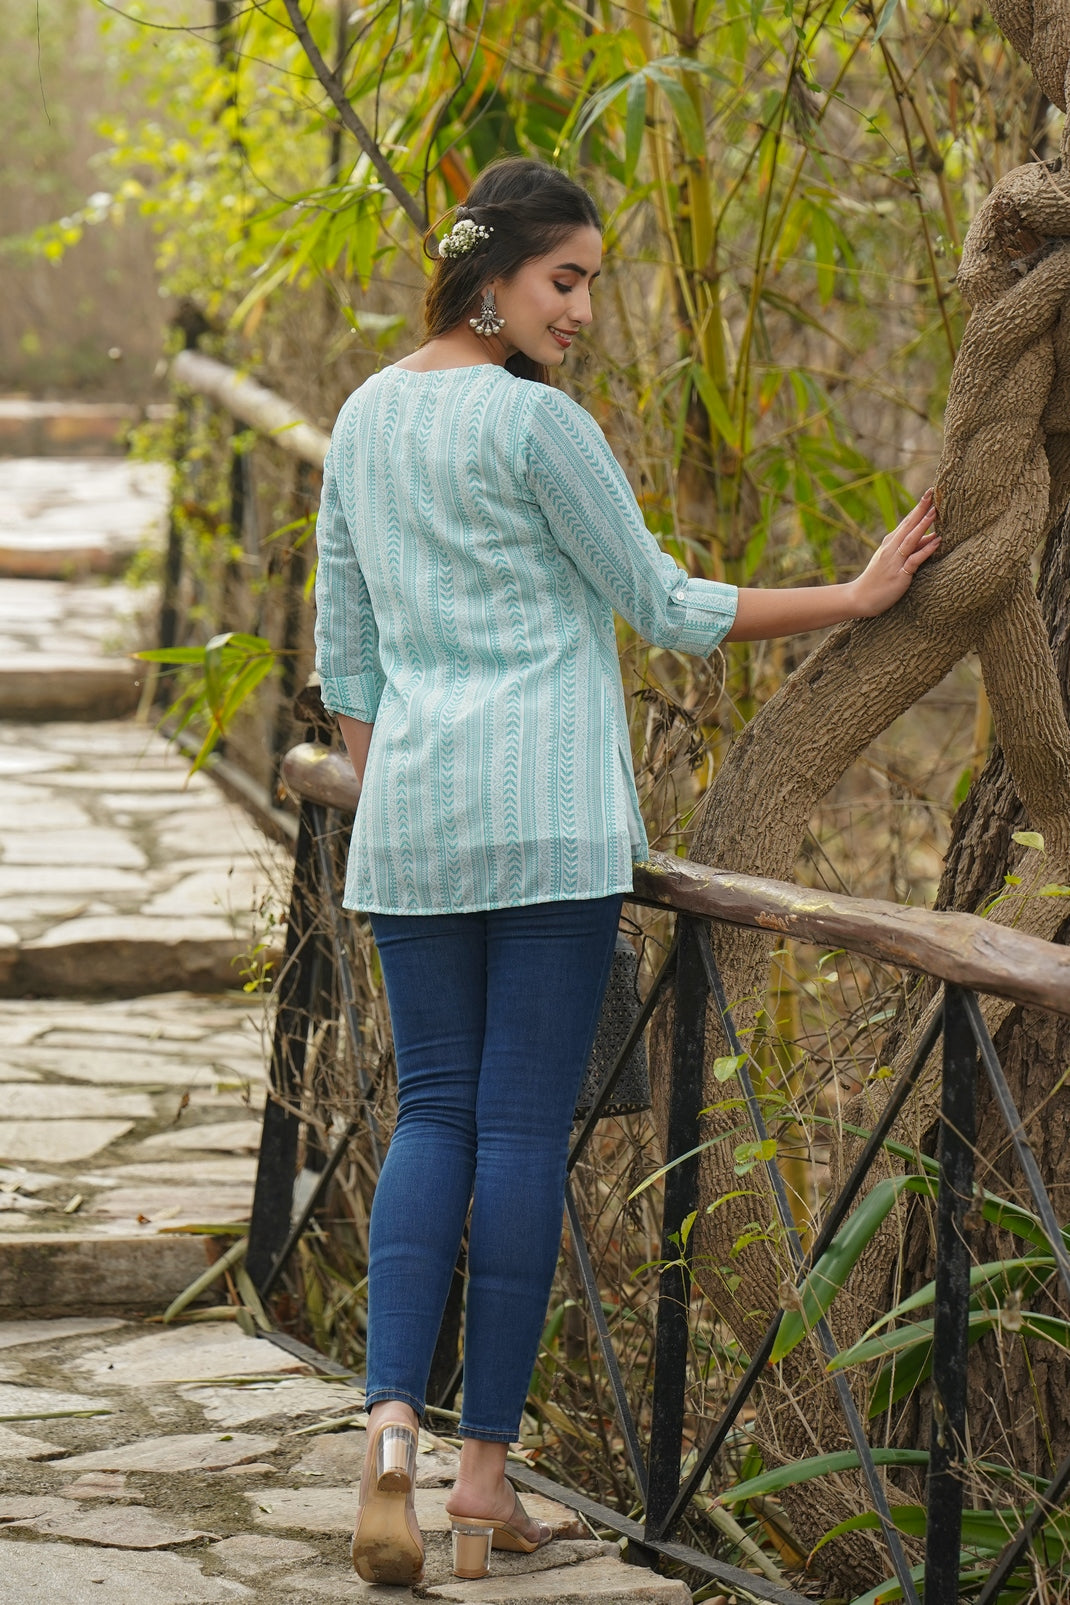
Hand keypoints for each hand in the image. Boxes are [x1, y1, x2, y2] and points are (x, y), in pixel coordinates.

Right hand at [848, 491, 939, 618]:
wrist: (860, 598)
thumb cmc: (879, 579)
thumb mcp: (896, 560)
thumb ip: (914, 548)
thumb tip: (934, 536)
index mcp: (891, 542)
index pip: (907, 521)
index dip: (918, 507)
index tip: (930, 492)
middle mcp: (891, 548)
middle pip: (908, 525)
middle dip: (921, 508)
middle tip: (932, 492)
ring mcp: (894, 560)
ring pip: (910, 539)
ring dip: (922, 525)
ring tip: (935, 512)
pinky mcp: (899, 574)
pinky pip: (914, 560)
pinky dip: (926, 550)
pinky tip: (937, 541)